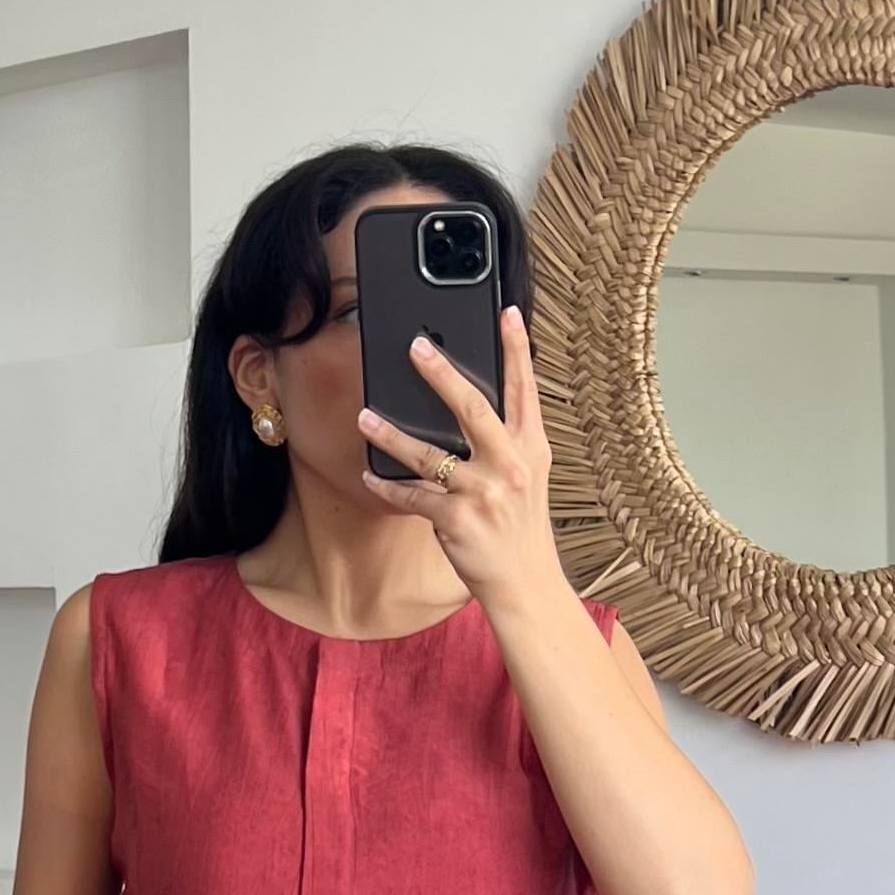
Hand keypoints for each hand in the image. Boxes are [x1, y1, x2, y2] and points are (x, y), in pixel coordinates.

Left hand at [355, 303, 565, 615]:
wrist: (525, 582)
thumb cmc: (520, 526)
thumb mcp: (528, 476)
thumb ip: (507, 439)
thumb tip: (474, 401)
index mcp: (530, 448)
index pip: (524, 389)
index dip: (516, 349)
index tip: (505, 313)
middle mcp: (509, 465)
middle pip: (473, 408)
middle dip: (442, 375)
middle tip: (416, 347)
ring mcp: (483, 492)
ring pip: (429, 455)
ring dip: (392, 435)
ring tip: (365, 418)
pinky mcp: (458, 519)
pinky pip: (413, 497)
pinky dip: (389, 488)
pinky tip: (371, 478)